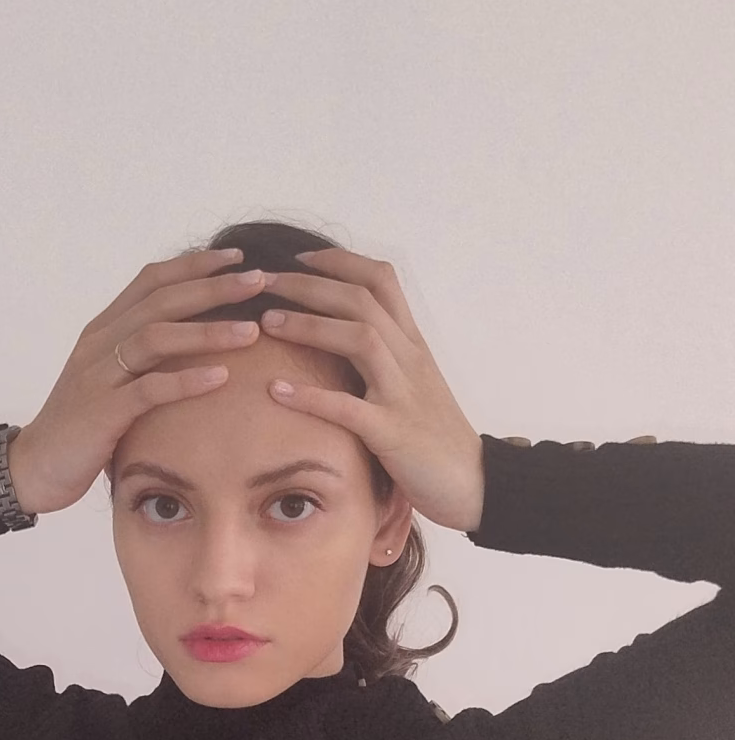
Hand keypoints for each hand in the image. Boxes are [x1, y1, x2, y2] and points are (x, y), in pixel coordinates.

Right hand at [6, 247, 266, 516]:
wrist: (35, 467)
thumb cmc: (82, 425)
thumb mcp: (111, 379)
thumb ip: (142, 355)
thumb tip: (192, 340)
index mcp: (104, 329)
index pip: (151, 281)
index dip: (194, 265)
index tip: (238, 258)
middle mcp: (100, 342)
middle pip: (161, 300)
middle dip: (213, 287)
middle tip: (260, 281)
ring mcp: (98, 374)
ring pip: (156, 336)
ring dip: (207, 330)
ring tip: (251, 331)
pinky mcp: (102, 411)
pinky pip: (149, 388)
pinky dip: (186, 380)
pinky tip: (221, 377)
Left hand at [259, 247, 483, 533]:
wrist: (474, 482)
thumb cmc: (435, 435)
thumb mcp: (412, 383)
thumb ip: (385, 356)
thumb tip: (341, 334)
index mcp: (413, 344)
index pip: (381, 281)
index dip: (339, 261)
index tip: (298, 257)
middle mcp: (410, 358)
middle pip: (362, 300)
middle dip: (310, 284)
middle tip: (265, 281)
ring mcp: (403, 394)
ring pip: (361, 338)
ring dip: (310, 325)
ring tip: (267, 322)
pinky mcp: (393, 433)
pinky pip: (350, 408)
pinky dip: (312, 397)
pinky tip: (276, 390)